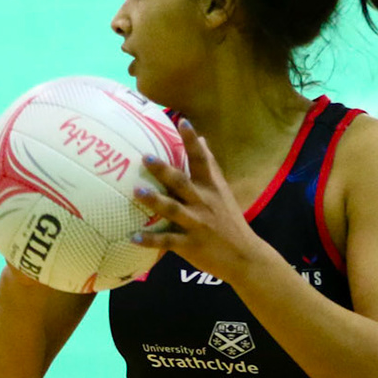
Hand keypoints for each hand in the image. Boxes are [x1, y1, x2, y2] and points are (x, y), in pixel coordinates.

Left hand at [130, 120, 274, 283]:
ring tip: (137, 192)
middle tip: (145, 157)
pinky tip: (133, 237)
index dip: (192, 140)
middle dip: (164, 170)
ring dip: (155, 201)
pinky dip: (150, 240)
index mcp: (212, 188)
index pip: (202, 160)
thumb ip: (210, 166)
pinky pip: (167, 242)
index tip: (181, 121)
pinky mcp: (190, 245)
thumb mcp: (223, 191)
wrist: (244, 256)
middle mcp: (204, 202)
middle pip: (182, 182)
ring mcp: (197, 224)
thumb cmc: (229, 221)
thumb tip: (201, 138)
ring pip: (173, 210)